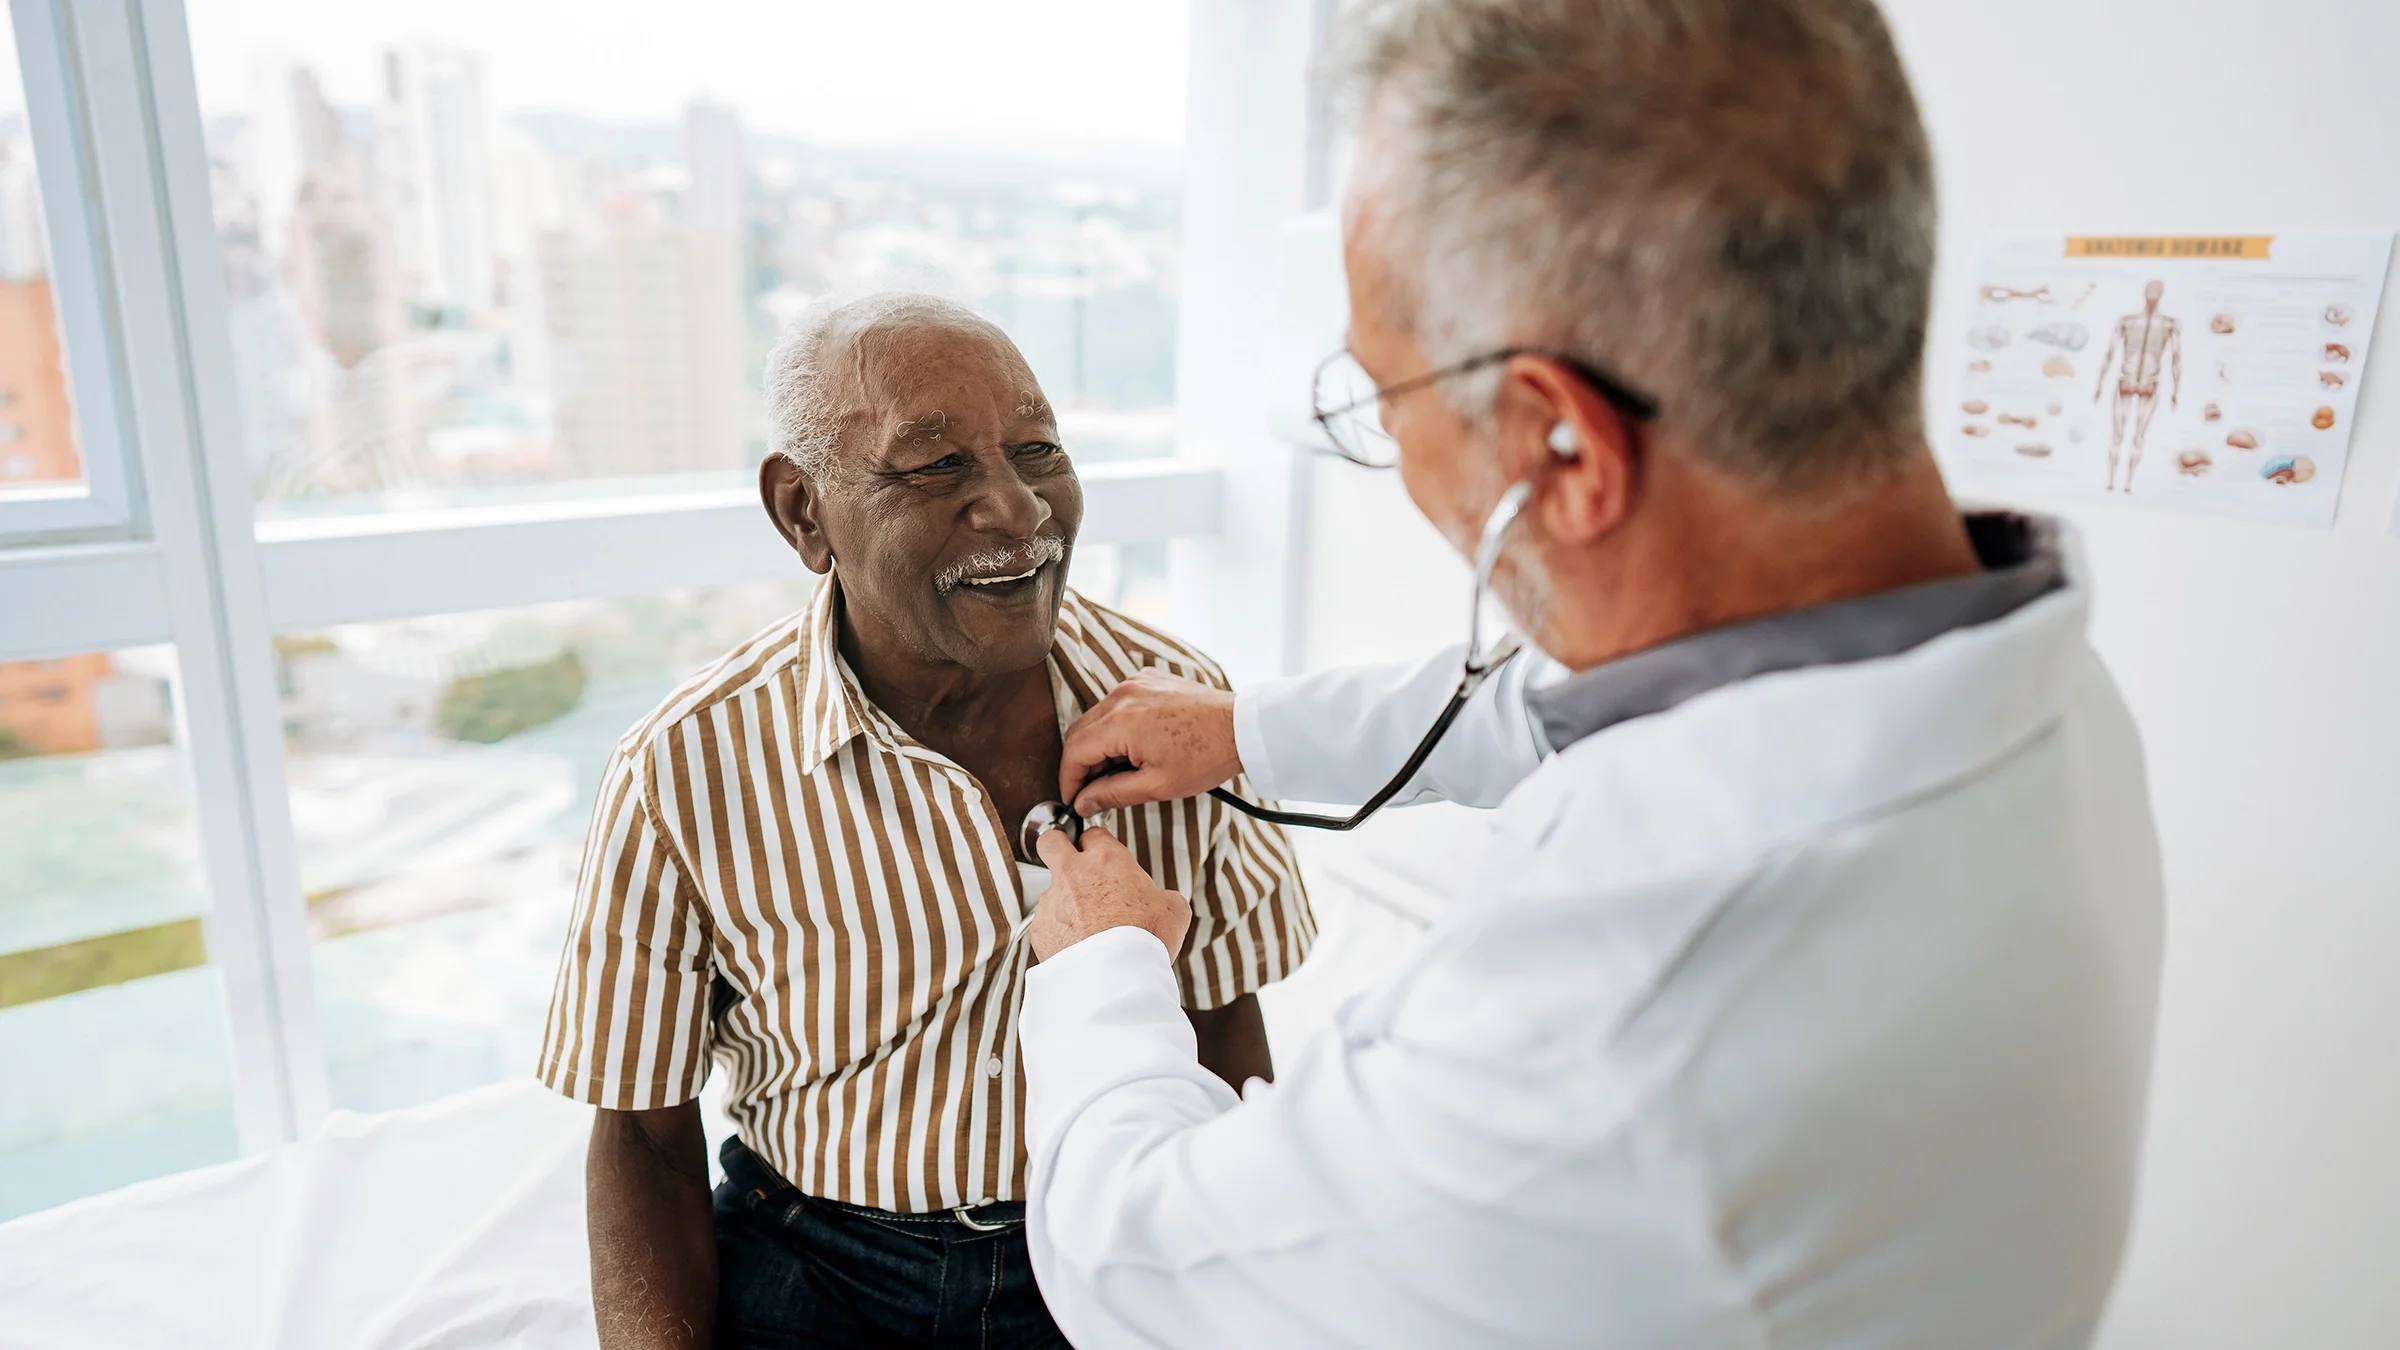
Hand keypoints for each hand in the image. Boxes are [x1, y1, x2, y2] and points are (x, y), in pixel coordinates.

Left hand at [1028, 825, 1190, 963]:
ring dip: (1063, 901)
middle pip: (1051, 841)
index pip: (1094, 834)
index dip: (1097, 843)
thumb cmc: (1143, 940)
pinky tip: (1077, 946)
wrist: (1113, 976)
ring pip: (1050, 889)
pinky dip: (1058, 932)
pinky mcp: (1039, 928)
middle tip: (1067, 857)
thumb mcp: (1173, 910)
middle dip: (1056, 844)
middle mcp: (1074, 874)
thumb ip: (1162, 896)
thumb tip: (1161, 901)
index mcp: (1107, 861)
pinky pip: (1046, 923)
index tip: (1101, 854)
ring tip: (1085, 925)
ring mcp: (1052, 900)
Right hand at [1058, 669, 1240, 813]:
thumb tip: (1084, 802)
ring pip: (1097, 717)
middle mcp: (1122, 695)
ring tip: (1118, 772)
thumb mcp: (1157, 785)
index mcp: (1121, 721)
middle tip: (1093, 792)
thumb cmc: (1206, 755)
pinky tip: (1134, 747)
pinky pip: (1117, 703)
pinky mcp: (1148, 680)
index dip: (1069, 779)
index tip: (1073, 799)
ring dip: (1099, 745)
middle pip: (1080, 731)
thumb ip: (1112, 793)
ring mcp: (1135, 683)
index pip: (1075, 751)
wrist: (1242, 727)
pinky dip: (1116, 726)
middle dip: (1081, 764)